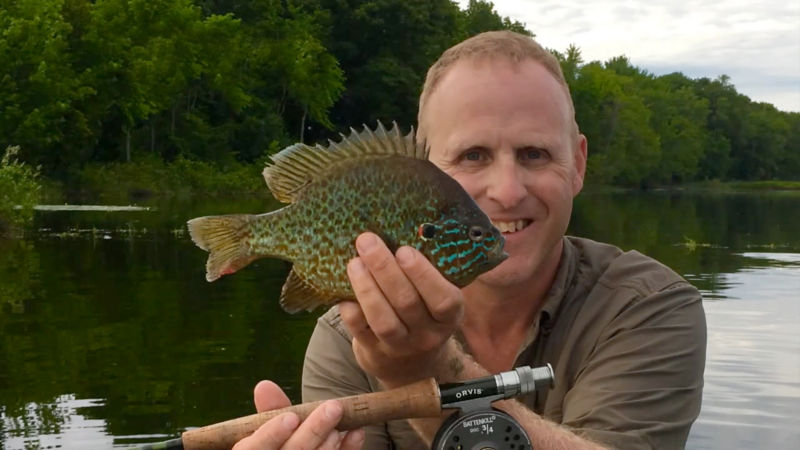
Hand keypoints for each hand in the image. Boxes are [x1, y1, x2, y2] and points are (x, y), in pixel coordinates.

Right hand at [232, 380, 364, 449]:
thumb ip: (271, 410)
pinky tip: (357, 432)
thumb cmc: (281, 442)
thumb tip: (264, 385)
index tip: (290, 418)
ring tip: (340, 419)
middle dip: (314, 430)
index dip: (271, 435)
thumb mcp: (272, 429)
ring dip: (330, 441)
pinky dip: (348, 449)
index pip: (254, 449)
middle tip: (334, 407)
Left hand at [340, 232, 464, 385]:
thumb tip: (408, 226)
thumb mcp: (436, 299)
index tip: (404, 250)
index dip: (423, 275)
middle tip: (367, 240)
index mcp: (449, 317)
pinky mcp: (374, 353)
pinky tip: (343, 291)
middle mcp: (428, 335)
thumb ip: (429, 272)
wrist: (412, 366)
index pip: (443, 299)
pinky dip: (351, 309)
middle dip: (384, 268)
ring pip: (383, 320)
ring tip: (353, 262)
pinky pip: (360, 331)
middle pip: (406, 303)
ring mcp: (401, 347)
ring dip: (366, 287)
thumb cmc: (424, 315)